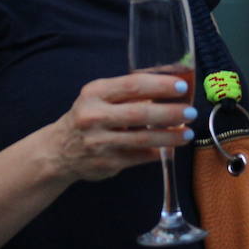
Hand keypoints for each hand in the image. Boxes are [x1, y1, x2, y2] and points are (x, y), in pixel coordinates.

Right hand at [46, 74, 196, 181]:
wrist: (58, 151)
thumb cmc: (89, 116)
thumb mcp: (100, 96)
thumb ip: (129, 92)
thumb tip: (172, 87)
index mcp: (96, 93)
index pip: (133, 85)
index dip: (160, 85)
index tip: (181, 87)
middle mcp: (95, 116)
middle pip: (140, 113)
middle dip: (170, 113)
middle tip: (190, 112)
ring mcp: (100, 142)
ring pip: (142, 138)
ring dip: (170, 137)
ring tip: (188, 134)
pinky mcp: (107, 163)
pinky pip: (139, 156)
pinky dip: (158, 152)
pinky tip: (171, 148)